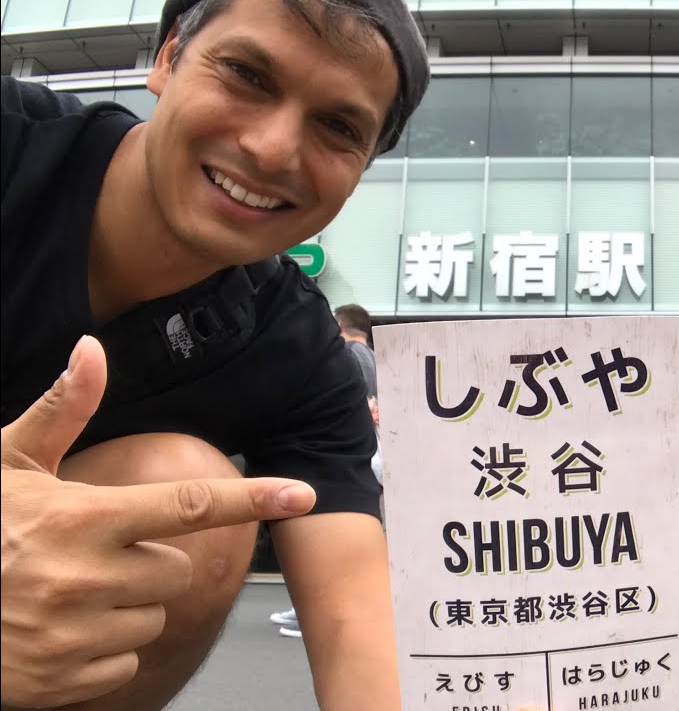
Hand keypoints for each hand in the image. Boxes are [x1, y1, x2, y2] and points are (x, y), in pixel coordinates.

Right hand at [1, 337, 316, 707]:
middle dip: (148, 563)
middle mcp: (86, 579)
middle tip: (91, 557)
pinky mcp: (68, 682)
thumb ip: (62, 411)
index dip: (251, 499)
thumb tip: (92, 350)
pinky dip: (102, 651)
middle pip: (177, 570)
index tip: (301, 495)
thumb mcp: (8, 465)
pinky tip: (59, 633)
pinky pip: (126, 661)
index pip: (188, 506)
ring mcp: (77, 636)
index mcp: (81, 521)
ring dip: (126, 608)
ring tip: (67, 595)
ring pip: (154, 618)